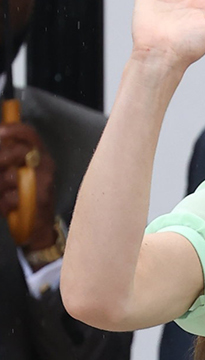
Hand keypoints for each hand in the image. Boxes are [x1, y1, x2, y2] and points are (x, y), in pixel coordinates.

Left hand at [0, 123, 55, 250]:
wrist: (39, 230)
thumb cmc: (25, 199)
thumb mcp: (18, 174)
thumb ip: (9, 161)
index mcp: (40, 157)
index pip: (29, 134)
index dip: (14, 129)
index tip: (0, 132)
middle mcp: (46, 166)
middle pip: (17, 151)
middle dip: (0, 160)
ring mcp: (45, 182)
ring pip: (10, 176)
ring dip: (0, 187)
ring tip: (2, 196)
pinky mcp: (40, 199)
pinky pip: (12, 196)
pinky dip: (4, 204)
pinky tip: (8, 209)